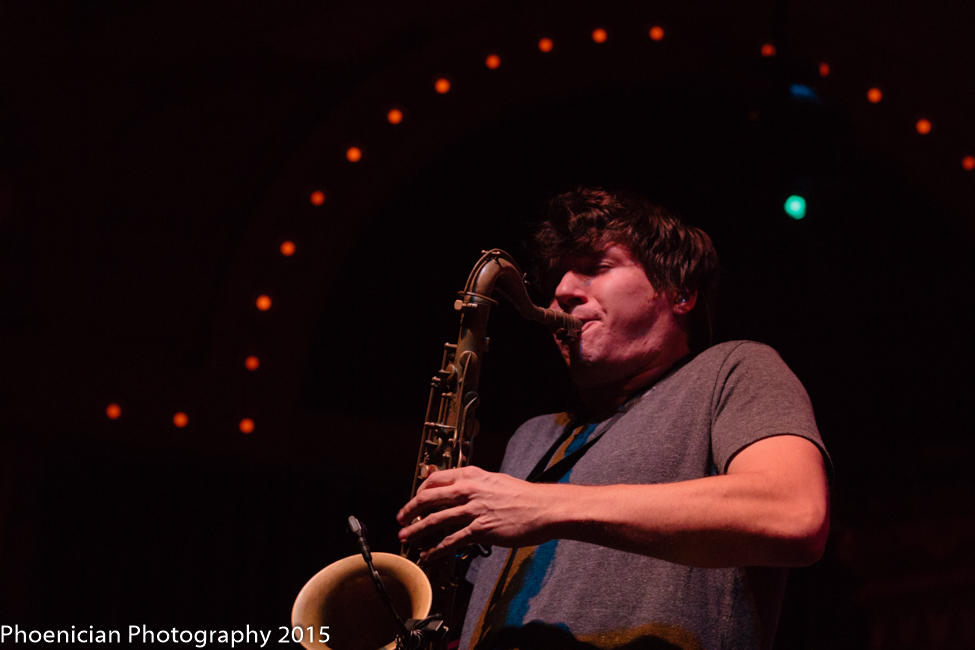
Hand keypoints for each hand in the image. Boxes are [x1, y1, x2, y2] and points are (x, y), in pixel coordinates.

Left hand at [396, 466, 553, 559]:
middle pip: (428, 498)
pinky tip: (428, 556)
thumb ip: (474, 483)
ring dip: (416, 531)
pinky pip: (452, 541)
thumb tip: (457, 488)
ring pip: (435, 520)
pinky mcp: (481, 529)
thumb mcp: (494, 480)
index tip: (414, 501)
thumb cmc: (522, 496)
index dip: (419, 492)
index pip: (434, 480)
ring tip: (406, 539)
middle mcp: (469, 489)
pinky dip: (436, 550)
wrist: (543, 508)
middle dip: (409, 511)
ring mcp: (474, 510)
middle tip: (400, 520)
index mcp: (471, 475)